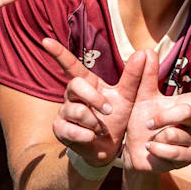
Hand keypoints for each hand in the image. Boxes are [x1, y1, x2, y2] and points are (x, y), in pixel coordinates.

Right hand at [41, 38, 143, 166]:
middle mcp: (71, 95)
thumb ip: (134, 76)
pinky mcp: (60, 129)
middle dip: (93, 98)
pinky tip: (91, 137)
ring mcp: (64, 112)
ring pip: (75, 110)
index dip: (58, 53)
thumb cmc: (115, 118)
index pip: (70, 65)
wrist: (109, 149)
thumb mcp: (127, 98)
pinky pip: (69, 129)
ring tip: (102, 129)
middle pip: (74, 85)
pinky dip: (85, 135)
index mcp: (87, 84)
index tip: (46, 40)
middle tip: (109, 110)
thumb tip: (144, 52)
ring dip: (94, 121)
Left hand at [122, 51, 190, 172]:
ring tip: (151, 139)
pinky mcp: (189, 157)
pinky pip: (173, 152)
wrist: (131, 151)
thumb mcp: (139, 96)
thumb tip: (146, 50)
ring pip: (175, 134)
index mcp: (185, 104)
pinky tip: (152, 150)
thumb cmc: (138, 121)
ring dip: (156, 136)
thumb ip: (143, 76)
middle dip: (163, 117)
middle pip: (187, 112)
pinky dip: (156, 150)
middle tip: (147, 122)